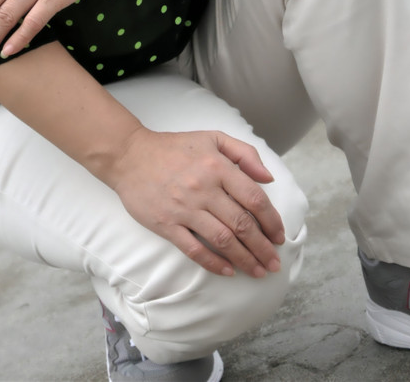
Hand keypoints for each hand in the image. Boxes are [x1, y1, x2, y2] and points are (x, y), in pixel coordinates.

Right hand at [109, 127, 284, 278]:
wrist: (130, 155)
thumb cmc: (174, 147)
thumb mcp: (212, 137)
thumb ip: (244, 153)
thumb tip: (268, 177)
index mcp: (218, 167)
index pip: (254, 199)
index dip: (272, 221)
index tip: (280, 236)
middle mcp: (204, 188)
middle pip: (242, 224)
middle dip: (263, 247)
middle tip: (274, 263)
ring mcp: (184, 208)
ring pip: (223, 240)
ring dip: (245, 259)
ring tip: (258, 271)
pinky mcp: (167, 224)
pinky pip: (195, 249)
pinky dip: (214, 263)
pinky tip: (228, 271)